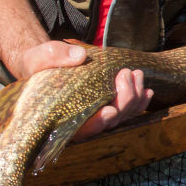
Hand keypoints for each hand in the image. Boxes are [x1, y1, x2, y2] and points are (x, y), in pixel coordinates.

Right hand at [16, 41, 153, 137]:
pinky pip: (129, 110)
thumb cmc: (38, 66)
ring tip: (136, 74)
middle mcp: (82, 121)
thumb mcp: (38, 58)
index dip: (98, 123)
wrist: (46, 65)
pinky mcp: (109, 105)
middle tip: (125, 73)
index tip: (109, 110)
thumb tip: (79, 55)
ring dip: (135, 97)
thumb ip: (54, 56)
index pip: (82, 129)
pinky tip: (147, 90)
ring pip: (123, 115)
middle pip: (110, 121)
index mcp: (61, 118)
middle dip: (123, 99)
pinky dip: (140, 101)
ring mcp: (98, 114)